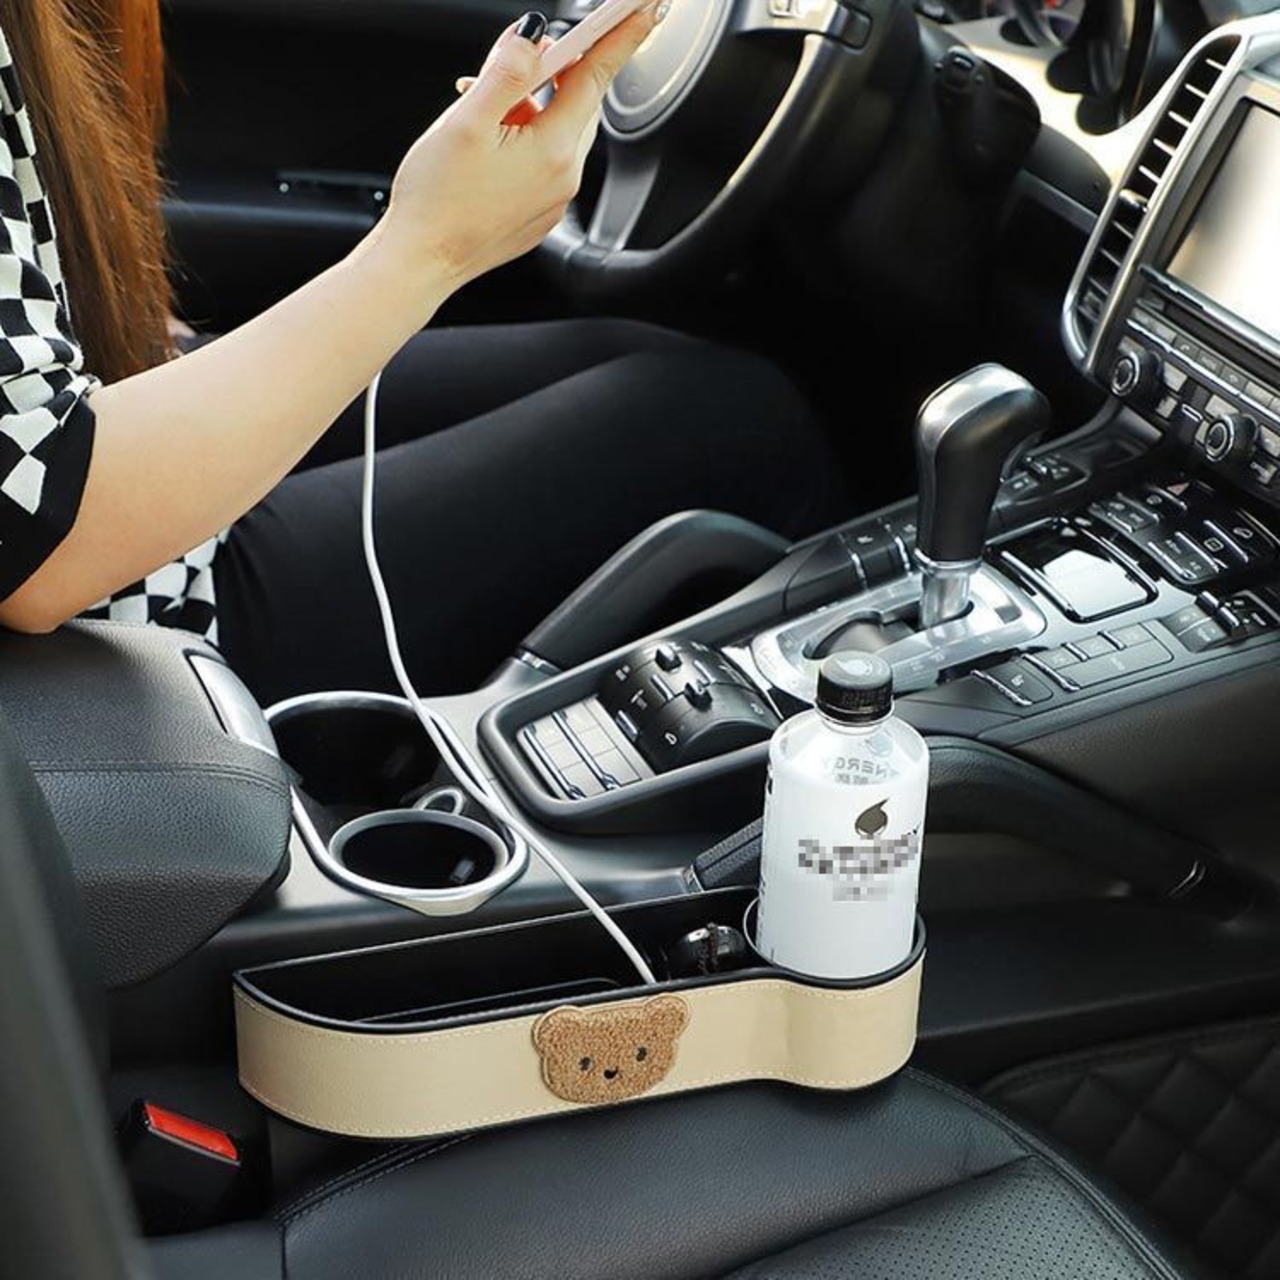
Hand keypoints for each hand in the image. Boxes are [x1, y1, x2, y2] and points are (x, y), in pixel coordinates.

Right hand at [378, 5, 663, 294]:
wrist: (422, 262)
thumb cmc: (436, 200)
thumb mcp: (467, 121)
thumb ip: (506, 72)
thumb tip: (533, 36)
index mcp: (553, 150)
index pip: (596, 76)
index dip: (621, 35)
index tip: (644, 8)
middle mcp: (564, 178)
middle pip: (575, 104)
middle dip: (550, 75)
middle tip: (510, 63)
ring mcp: (553, 200)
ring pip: (556, 133)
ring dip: (528, 109)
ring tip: (482, 112)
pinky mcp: (538, 215)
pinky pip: (543, 163)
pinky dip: (523, 141)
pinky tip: (487, 146)